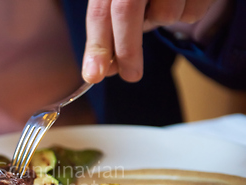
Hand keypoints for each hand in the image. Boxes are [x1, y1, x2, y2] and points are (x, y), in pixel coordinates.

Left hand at [82, 0, 214, 83]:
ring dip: (161, 21)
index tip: (94, 75)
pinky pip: (192, 13)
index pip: (99, 11)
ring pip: (164, 15)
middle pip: (126, 10)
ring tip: (165, 2)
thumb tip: (104, 69)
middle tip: (130, 75)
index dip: (96, 45)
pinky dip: (187, 13)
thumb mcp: (123, 2)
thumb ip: (110, 32)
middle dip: (127, 49)